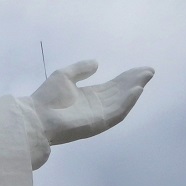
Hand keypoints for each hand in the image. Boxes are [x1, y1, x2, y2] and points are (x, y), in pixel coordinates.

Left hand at [30, 60, 152, 144]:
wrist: (36, 116)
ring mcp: (99, 115)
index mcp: (88, 96)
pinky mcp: (99, 123)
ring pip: (122, 101)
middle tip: (149, 71)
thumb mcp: (64, 76)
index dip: (126, 78)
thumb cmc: (46, 97)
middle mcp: (96, 105)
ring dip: (134, 89)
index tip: (140, 69)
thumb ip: (80, 69)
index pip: (112, 86)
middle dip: (134, 81)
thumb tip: (97, 62)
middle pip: (120, 92)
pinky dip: (127, 102)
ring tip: (145, 77)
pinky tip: (136, 90)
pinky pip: (117, 112)